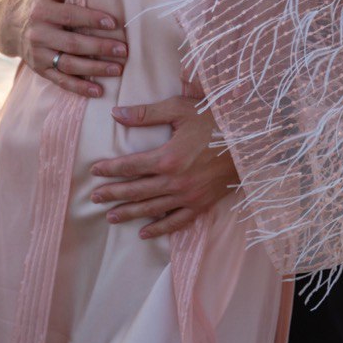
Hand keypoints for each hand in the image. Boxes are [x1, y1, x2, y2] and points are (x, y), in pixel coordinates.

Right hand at [18, 0, 128, 97]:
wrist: (8, 25)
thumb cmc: (39, 0)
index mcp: (41, 11)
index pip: (71, 16)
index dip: (92, 19)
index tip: (115, 23)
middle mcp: (38, 34)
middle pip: (74, 43)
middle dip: (100, 47)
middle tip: (125, 50)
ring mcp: (38, 55)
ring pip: (70, 65)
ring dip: (95, 69)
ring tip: (118, 69)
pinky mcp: (39, 70)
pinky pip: (61, 81)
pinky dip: (79, 88)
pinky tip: (99, 92)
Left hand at [89, 95, 240, 237]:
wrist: (248, 141)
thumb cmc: (213, 120)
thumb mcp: (179, 109)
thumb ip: (145, 114)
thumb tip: (116, 114)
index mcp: (168, 157)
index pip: (130, 166)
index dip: (110, 169)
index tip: (95, 171)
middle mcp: (175, 181)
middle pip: (136, 190)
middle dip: (113, 194)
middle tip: (94, 198)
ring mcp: (188, 196)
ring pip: (151, 208)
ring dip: (129, 213)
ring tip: (110, 216)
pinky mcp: (200, 205)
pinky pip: (176, 222)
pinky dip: (159, 229)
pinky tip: (144, 233)